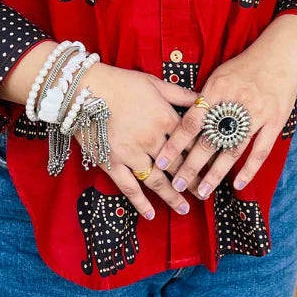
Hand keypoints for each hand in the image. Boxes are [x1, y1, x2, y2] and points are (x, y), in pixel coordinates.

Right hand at [72, 62, 197, 220]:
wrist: (84, 89)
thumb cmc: (120, 82)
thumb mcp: (154, 83)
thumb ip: (180, 94)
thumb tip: (202, 99)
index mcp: (165, 119)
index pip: (190, 143)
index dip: (202, 157)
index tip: (212, 168)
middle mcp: (152, 140)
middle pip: (178, 165)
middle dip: (192, 180)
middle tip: (203, 193)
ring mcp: (132, 155)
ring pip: (157, 181)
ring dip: (172, 196)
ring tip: (184, 209)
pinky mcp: (112, 164)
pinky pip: (129, 188)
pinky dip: (140, 203)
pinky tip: (150, 214)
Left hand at [150, 43, 296, 200]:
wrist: (280, 56)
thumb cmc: (244, 67)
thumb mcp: (218, 75)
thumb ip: (203, 98)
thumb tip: (183, 121)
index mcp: (217, 90)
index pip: (191, 122)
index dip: (175, 144)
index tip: (161, 162)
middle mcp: (235, 104)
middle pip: (209, 141)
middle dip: (191, 166)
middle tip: (177, 185)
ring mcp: (257, 114)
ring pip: (232, 150)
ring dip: (215, 174)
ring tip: (202, 191)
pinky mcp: (274, 122)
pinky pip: (260, 151)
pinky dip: (249, 169)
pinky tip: (237, 184)